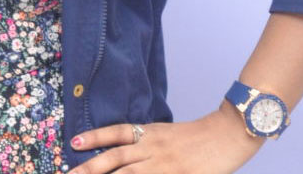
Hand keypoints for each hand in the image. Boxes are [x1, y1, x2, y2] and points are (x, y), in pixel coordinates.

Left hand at [66, 100, 264, 172]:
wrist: (229, 133)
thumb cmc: (200, 137)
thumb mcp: (169, 135)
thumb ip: (148, 144)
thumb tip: (124, 154)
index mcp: (151, 133)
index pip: (117, 133)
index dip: (95, 137)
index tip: (73, 143)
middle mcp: (153, 148)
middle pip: (116, 158)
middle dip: (90, 169)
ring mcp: (165, 166)